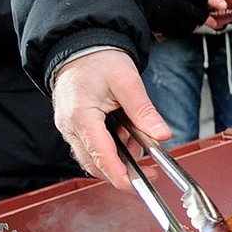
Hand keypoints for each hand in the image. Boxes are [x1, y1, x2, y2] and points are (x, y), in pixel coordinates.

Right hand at [50, 48, 171, 188]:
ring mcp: (70, 129)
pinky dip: (112, 148)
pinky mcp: (75, 128)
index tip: (135, 185)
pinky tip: (127, 137)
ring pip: (93, 158)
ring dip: (118, 158)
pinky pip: (92, 147)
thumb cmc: (99, 59)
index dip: (117, 173)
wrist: (80, 46)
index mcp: (80, 115)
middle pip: (94, 163)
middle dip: (122, 171)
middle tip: (150, 171)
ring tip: (140, 142)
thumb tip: (162, 135)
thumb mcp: (127, 80)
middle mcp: (70, 127)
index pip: (99, 154)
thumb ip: (143, 110)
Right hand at [149, 0, 219, 37]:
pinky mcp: (163, 26)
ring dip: (194, 25)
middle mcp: (176, 2)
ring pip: (191, 27)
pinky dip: (184, 32)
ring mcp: (169, 15)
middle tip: (207, 16)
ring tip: (188, 18)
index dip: (213, 1)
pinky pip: (180, 34)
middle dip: (206, 17)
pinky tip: (181, 25)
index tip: (223, 5)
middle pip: (200, 15)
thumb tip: (216, 13)